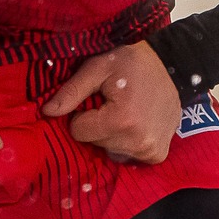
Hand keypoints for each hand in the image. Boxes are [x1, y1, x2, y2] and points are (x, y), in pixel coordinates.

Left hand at [42, 41, 179, 163]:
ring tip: (128, 111)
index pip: (79, 131)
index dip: (84, 113)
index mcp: (121, 120)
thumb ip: (71, 91)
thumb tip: (47, 112)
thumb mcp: (97, 68)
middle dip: (98, 124)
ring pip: (110, 150)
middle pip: (95, 142)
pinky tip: (137, 123)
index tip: (99, 98)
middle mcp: (138, 141)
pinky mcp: (158, 154)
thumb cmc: (130, 63)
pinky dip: (129, 143)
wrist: (170, 63)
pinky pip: (130, 156)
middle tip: (115, 102)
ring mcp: (151, 150)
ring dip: (113, 134)